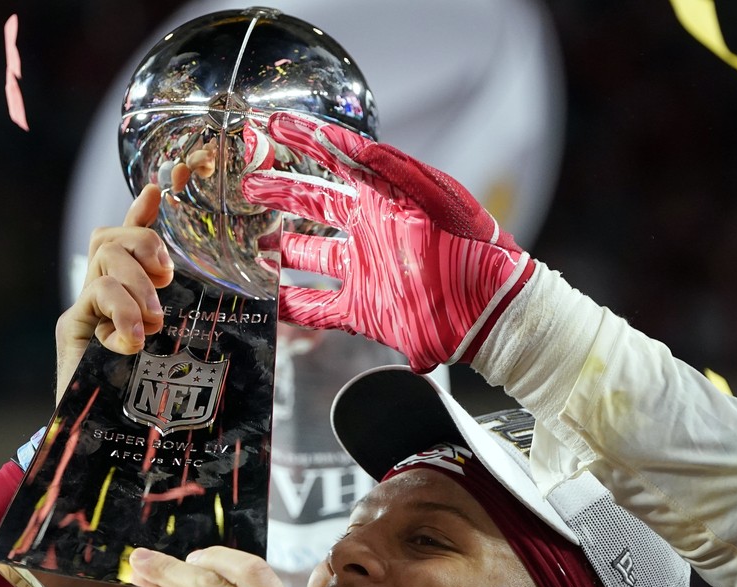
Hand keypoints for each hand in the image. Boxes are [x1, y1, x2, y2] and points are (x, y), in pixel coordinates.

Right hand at [55, 183, 172, 400]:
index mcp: (125, 296)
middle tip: (167, 281)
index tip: (160, 189)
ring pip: (105, 260)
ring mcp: (82, 312)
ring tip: (152, 324)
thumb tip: (188, 291)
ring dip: (138, 285)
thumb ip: (177, 317)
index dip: (140, 213)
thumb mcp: (172, 349)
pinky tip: (132, 340)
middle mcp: (99, 297)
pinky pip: (96, 295)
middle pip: (111, 239)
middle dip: (144, 245)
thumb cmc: (146, 399)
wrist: (106, 441)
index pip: (126, 242)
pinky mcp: (70, 330)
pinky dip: (121, 311)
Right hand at [240, 111, 533, 372]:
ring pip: (307, 257)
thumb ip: (392, 168)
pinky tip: (267, 300)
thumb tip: (351, 144)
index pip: (336, 162)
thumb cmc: (474, 246)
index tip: (274, 126)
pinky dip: (289, 307)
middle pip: (312, 207)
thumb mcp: (437, 194)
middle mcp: (369, 232)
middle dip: (279, 194)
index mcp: (384, 199)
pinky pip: (315, 307)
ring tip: (251, 242)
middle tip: (248, 186)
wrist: (488, 308)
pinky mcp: (362, 310)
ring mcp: (363, 272)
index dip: (305, 142)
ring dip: (279, 249)